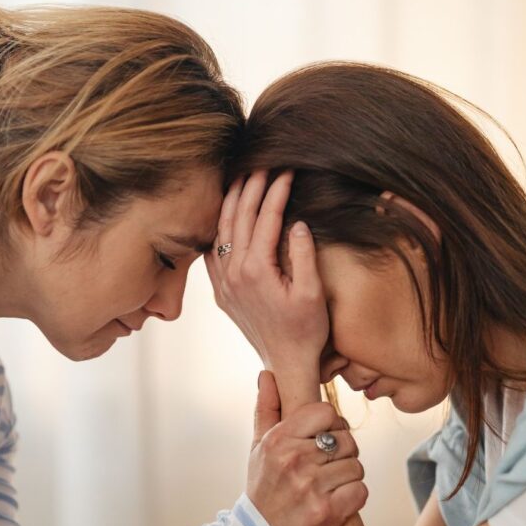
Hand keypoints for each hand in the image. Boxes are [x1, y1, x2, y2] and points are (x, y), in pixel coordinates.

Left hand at [205, 170, 330, 406]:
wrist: (288, 363)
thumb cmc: (306, 331)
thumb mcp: (312, 292)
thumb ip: (303, 255)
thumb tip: (296, 223)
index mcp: (256, 271)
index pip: (266, 218)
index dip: (277, 190)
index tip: (287, 168)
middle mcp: (234, 274)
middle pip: (240, 218)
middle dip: (251, 186)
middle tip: (262, 162)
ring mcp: (224, 284)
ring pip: (222, 231)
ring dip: (232, 202)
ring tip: (242, 178)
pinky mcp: (222, 292)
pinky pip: (213, 253)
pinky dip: (219, 229)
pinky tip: (225, 215)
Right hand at [246, 372, 366, 525]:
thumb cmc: (263, 491)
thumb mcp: (257, 449)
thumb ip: (267, 409)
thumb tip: (267, 374)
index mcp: (279, 440)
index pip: (327, 412)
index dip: (330, 426)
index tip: (320, 442)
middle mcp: (295, 460)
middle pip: (347, 439)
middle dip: (341, 454)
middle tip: (324, 469)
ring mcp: (312, 487)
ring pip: (356, 465)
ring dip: (347, 477)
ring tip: (327, 488)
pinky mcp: (329, 513)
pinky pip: (360, 491)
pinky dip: (353, 498)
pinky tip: (335, 503)